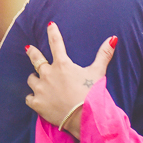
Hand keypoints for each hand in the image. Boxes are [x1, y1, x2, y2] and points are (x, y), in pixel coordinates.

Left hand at [24, 22, 115, 139]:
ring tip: (36, 80)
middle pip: (36, 59)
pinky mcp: (37, 104)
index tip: (50, 25)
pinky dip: (32, 98)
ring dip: (34, 78)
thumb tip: (113, 38)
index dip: (53, 32)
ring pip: (31, 79)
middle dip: (32, 52)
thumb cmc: (91, 94)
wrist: (83, 117)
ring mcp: (40, 89)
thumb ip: (104, 54)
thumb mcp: (98, 72)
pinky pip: (29, 98)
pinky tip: (35, 99)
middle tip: (29, 48)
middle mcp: (48, 74)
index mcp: (62, 65)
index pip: (56, 43)